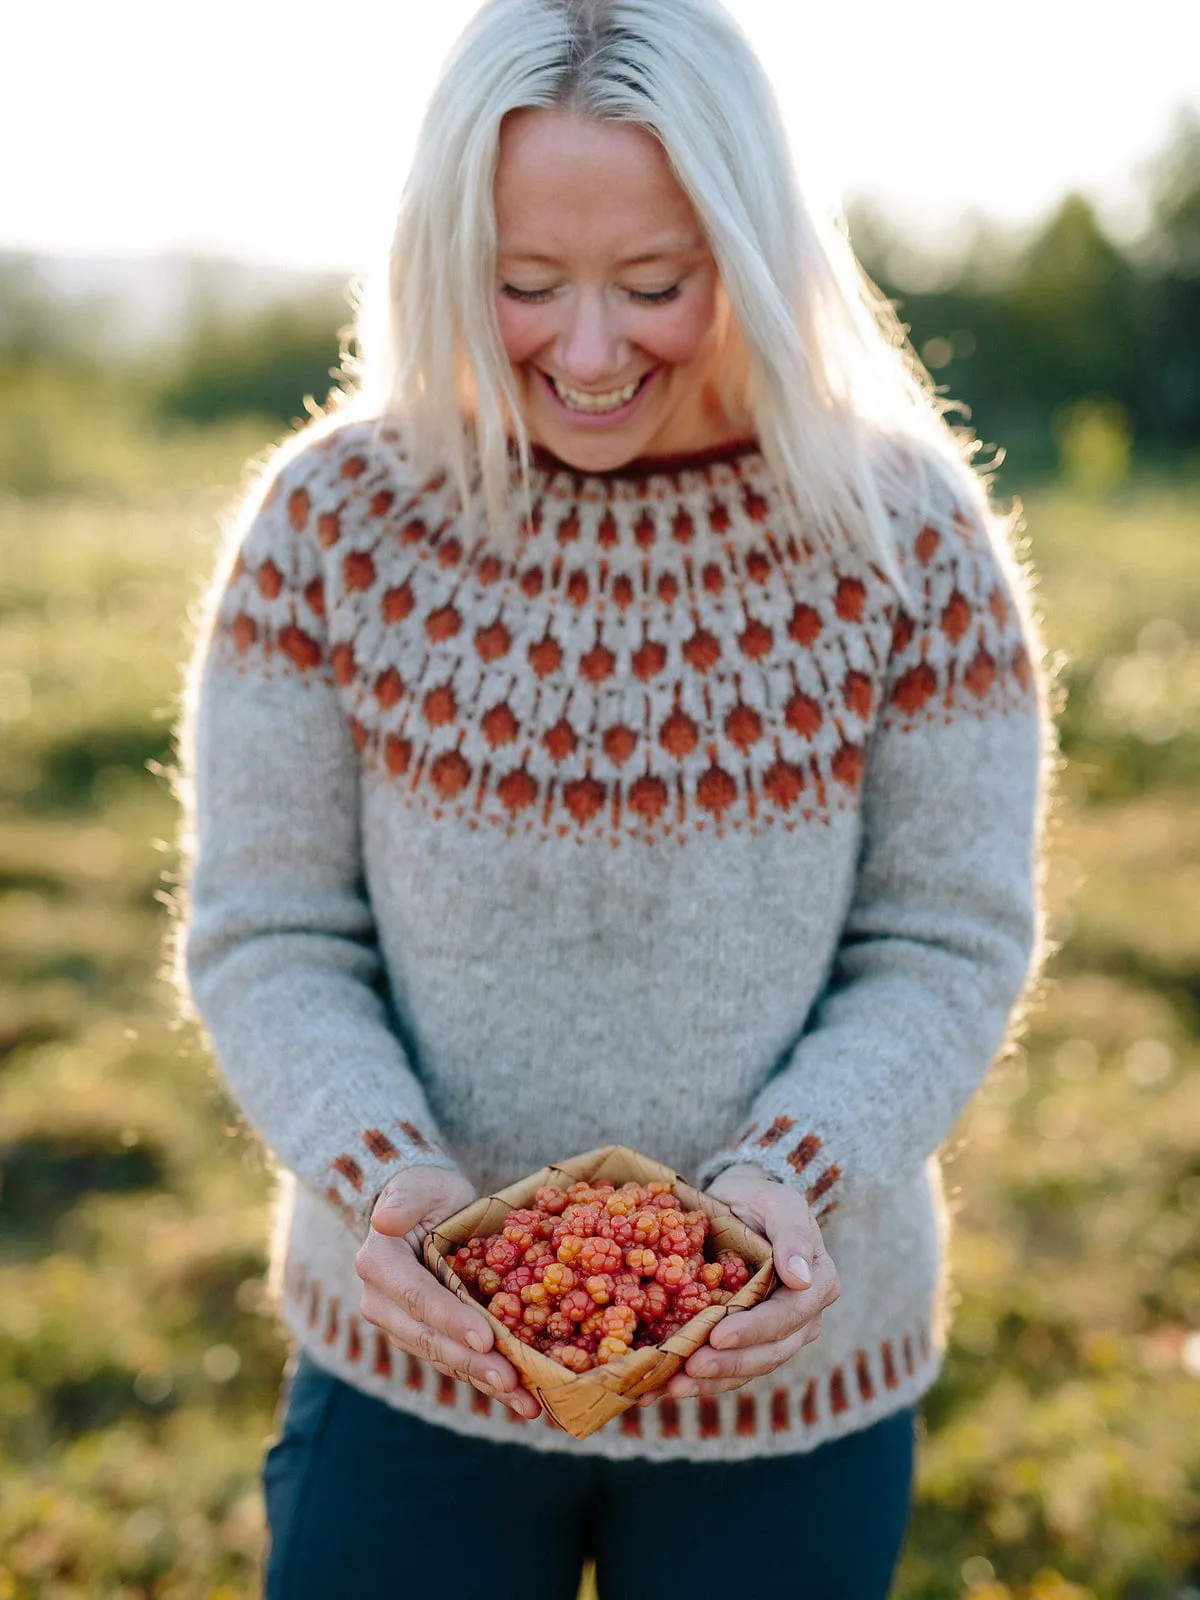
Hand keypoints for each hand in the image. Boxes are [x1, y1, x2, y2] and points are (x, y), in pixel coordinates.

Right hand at [355, 1166, 540, 1418]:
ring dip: (482, 1381)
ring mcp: (400, 1324)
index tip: (485, 1338)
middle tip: (512, 1381)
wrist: (424, 1210)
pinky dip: (483, 1379)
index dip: (451, 1320)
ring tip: (525, 1401)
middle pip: (429, 1339)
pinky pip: (452, 1360)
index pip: (418, 1298)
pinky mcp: (422, 1336)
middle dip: (471, 1363)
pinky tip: (517, 1396)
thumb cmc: (426, 1191)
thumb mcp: (420, 1184)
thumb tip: (384, 1221)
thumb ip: (405, 1199)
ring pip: (441, 1358)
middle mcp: (381, 1302)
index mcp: (378, 1264)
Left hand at [637, 1162, 839, 1405]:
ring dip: (711, 1382)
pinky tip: (664, 1388)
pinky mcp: (748, 1342)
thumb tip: (801, 1277)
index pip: (789, 1317)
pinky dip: (699, 1382)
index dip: (754, 1330)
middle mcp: (803, 1318)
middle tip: (688, 1368)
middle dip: (728, 1364)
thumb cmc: (759, 1197)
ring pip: (748, 1368)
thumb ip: (792, 1232)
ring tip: (672, 1387)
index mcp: (817, 1284)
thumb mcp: (778, 1200)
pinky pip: (729, 1368)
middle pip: (770, 1352)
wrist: (738, 1203)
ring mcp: (776, 1334)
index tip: (718, 1335)